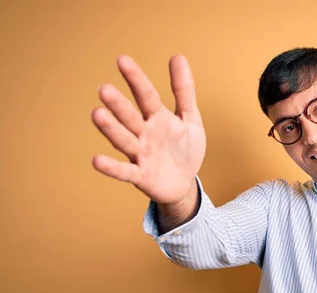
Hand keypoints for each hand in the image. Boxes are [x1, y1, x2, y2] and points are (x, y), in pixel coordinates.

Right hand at [92, 55, 204, 204]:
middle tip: (104, 89)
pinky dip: (111, 167)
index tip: (122, 60)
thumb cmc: (184, 149)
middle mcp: (144, 133)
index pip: (145, 95)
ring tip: (97, 114)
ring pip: (124, 140)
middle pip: (130, 117)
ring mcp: (140, 154)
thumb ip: (184, 90)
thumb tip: (178, 56)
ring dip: (111, 129)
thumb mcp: (190, 118)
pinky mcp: (140, 176)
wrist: (184, 183)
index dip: (136, 79)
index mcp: (157, 118)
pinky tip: (96, 160)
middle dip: (118, 105)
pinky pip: (124, 172)